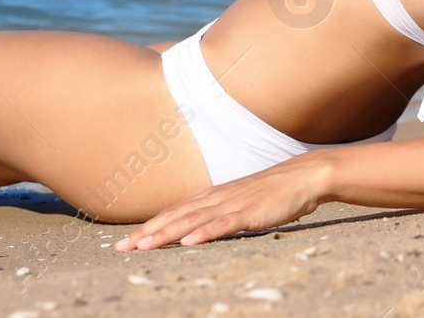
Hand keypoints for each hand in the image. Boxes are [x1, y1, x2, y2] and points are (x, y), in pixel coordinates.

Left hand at [115, 155, 330, 250]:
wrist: (302, 177)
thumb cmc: (271, 193)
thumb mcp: (239, 204)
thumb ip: (219, 214)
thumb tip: (198, 229)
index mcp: (211, 197)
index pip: (173, 213)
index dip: (148, 226)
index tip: (126, 241)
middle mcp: (215, 198)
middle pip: (174, 216)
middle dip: (146, 232)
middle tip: (121, 247)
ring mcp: (231, 204)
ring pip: (191, 221)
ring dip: (165, 233)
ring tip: (143, 245)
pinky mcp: (249, 213)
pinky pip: (223, 224)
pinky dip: (204, 233)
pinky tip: (188, 241)